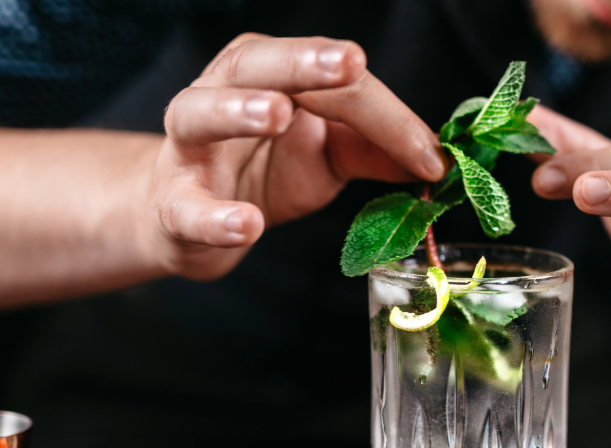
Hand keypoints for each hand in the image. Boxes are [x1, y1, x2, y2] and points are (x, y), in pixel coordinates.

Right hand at [147, 34, 446, 279]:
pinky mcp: (172, 204)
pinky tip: (246, 224)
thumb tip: (438, 158)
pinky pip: (188, 208)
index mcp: (270, 73)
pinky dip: (216, 217)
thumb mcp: (328, 155)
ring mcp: (190, 148)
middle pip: (257, 64)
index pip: (333, 81)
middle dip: (303, 61)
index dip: (385, 114)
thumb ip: (374, 149)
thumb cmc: (264, 171)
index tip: (429, 152)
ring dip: (238, 110)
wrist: (190, 220)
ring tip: (277, 114)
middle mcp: (222, 93)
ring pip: (199, 113)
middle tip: (349, 63)